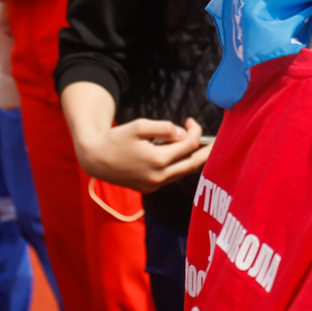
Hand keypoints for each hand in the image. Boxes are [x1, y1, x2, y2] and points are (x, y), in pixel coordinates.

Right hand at [73, 115, 211, 192]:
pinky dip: (178, 166)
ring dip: (192, 159)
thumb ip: (165, 128)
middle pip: (193, 164)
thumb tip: (184, 134)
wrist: (95, 159)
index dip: (195, 131)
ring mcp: (153, 186)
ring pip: (183, 173)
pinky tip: (179, 155)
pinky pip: (171, 178)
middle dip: (207, 151)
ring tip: (199, 146)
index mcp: (157, 160)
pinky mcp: (149, 189)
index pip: (189, 146)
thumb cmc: (116, 139)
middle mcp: (158, 177)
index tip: (191, 121)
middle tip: (215, 140)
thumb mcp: (139, 126)